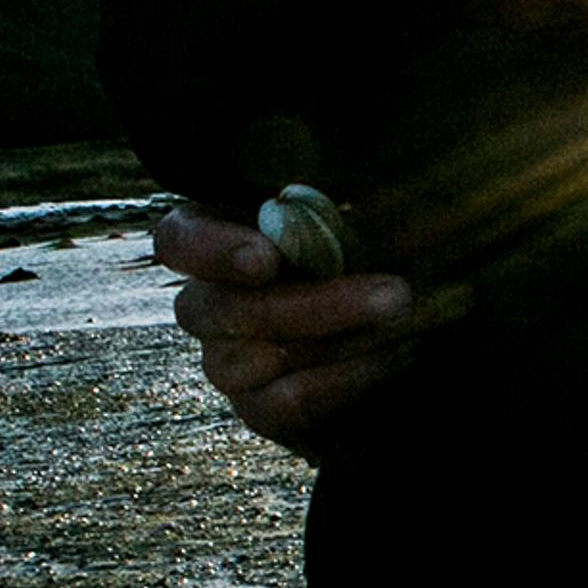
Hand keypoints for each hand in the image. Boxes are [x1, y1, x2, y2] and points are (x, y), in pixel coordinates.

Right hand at [151, 205, 451, 460]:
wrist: (410, 324)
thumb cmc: (381, 248)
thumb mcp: (367, 211)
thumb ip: (338, 204)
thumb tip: (348, 177)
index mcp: (222, 239)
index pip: (178, 240)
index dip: (211, 250)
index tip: (268, 259)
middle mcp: (210, 302)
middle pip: (218, 309)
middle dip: (312, 304)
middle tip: (395, 293)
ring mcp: (227, 361)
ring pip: (246, 361)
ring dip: (334, 341)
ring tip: (401, 320)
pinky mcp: (259, 409)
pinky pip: (279, 404)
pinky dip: (337, 382)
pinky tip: (387, 359)